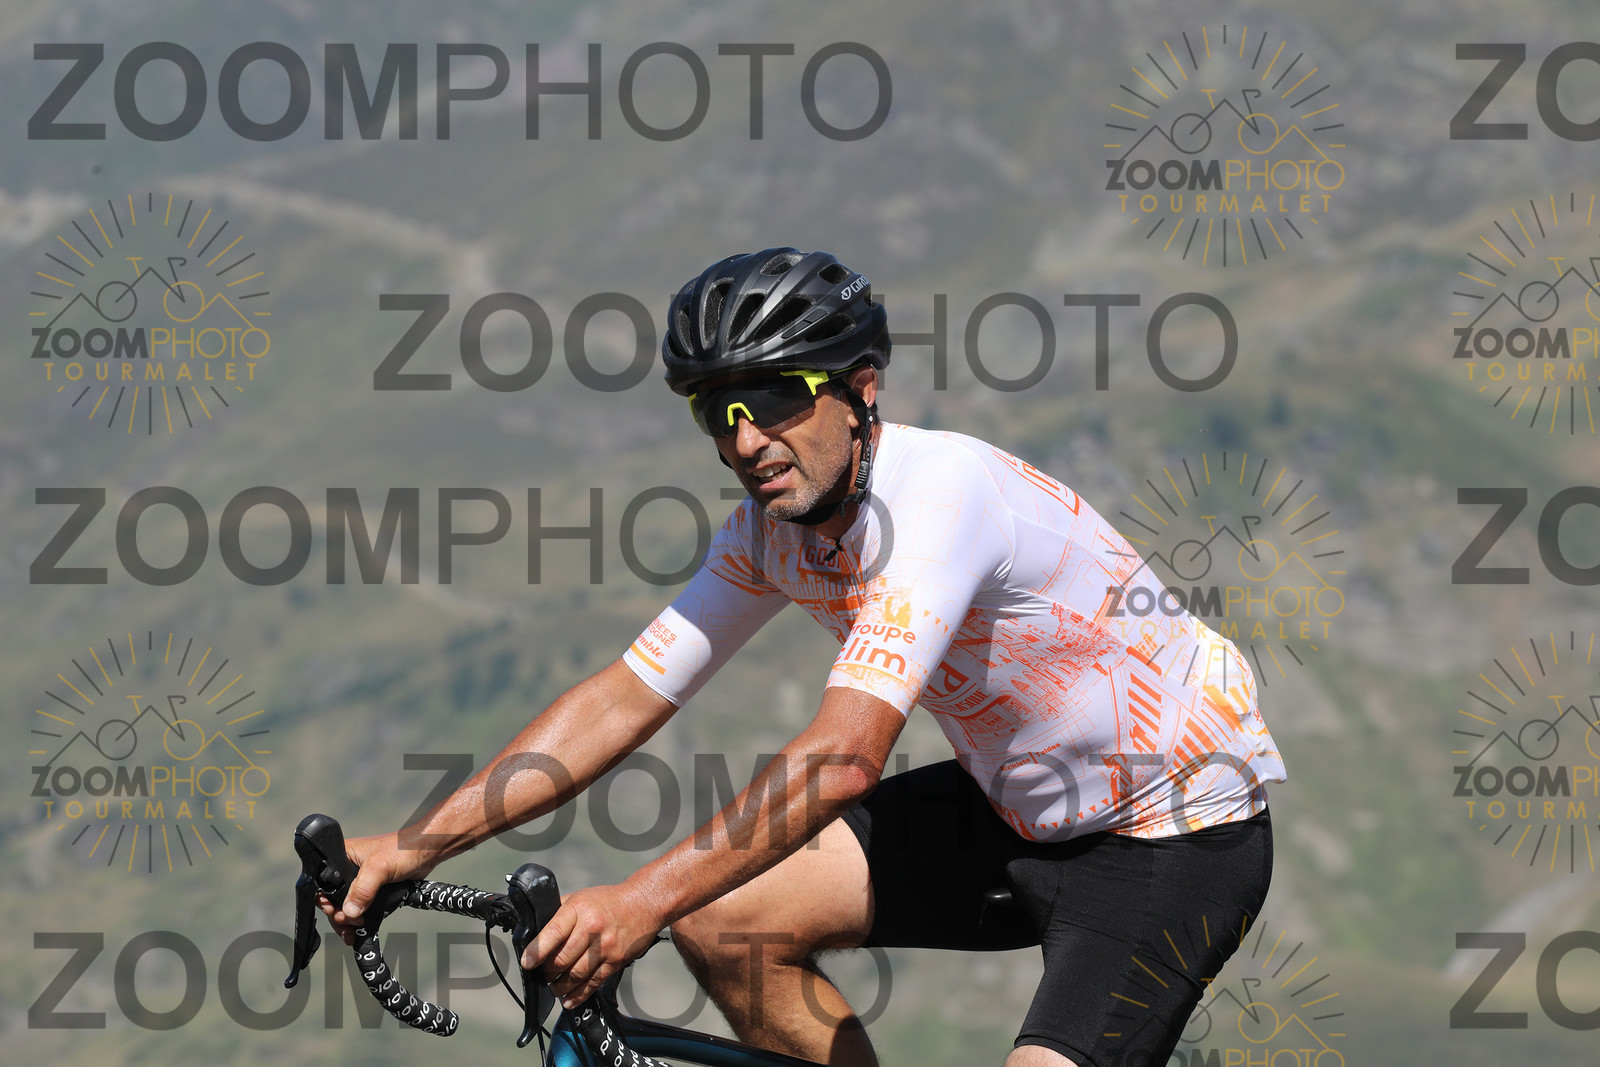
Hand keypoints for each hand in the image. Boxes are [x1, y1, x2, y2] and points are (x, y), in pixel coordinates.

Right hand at [314, 830, 438, 943]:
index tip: (337, 913)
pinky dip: (359, 919)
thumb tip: (349, 911)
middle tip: (351, 924)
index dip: (327, 901)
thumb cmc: (403, 848)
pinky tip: (360, 930)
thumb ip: (363, 889)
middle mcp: (347, 868)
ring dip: (348, 921)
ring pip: (346, 905)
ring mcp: (360, 880)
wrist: (427, 851)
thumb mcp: (379, 867)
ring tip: (353, 932)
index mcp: (342, 855)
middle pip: (333, 898)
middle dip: (339, 915)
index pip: (324, 883)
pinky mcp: (373, 890)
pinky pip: (360, 907)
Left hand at [523, 882, 666, 1008]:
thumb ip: (558, 913)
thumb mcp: (580, 897)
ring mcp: (605, 946)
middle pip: (562, 959)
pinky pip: (593, 983)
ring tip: (554, 987)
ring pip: (576, 975)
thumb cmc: (608, 901)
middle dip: (547, 972)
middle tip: (543, 975)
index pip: (552, 933)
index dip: (536, 951)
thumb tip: (535, 932)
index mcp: (578, 908)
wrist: (644, 904)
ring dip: (560, 986)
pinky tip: (568, 1000)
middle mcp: (592, 928)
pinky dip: (578, 995)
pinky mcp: (616, 961)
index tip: (527, 963)